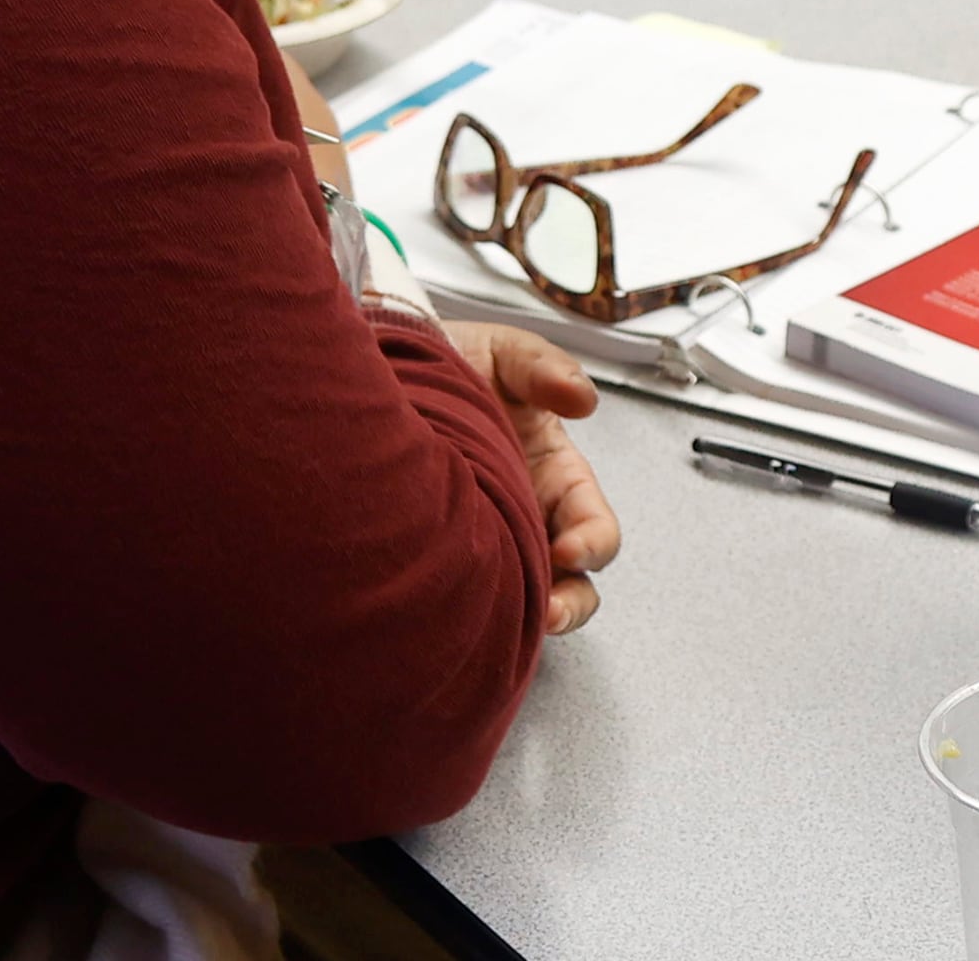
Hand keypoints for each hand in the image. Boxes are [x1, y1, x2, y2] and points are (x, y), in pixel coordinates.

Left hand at [438, 320, 620, 632]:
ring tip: (520, 625)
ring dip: (531, 615)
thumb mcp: (505, 353)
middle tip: (549, 609)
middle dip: (568, 601)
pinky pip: (472, 594)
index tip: (569, 548)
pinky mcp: (448, 552)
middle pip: (570, 578)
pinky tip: (462, 613)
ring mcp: (493, 537)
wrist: (386, 367)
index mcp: (556, 474)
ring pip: (527, 596)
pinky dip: (479, 609)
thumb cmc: (453, 362)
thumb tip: (582, 398)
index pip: (592, 523)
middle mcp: (530, 515)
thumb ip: (544, 368)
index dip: (591, 541)